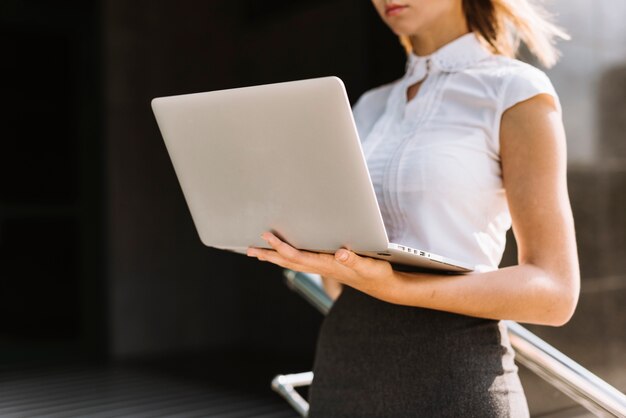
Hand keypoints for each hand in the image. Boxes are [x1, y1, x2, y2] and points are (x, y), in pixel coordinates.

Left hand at [247, 232, 395, 298]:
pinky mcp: (326, 266)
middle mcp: (321, 267)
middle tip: (249, 248)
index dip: (281, 246)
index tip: (267, 236)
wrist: (382, 286)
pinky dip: (286, 258)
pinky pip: (300, 262)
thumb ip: (355, 259)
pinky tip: (280, 255)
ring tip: (256, 253)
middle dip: (269, 255)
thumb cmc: (377, 274)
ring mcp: (322, 268)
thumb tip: (342, 253)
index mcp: (328, 265)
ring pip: (292, 263)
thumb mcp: (370, 266)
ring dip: (273, 258)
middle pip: (288, 262)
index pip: (298, 256)